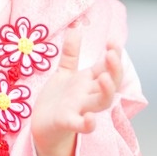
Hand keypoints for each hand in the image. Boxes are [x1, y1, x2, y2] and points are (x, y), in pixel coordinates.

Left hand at [31, 27, 122, 155]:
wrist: (41, 126)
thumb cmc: (57, 100)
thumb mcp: (64, 73)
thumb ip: (71, 53)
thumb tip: (76, 29)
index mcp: (88, 82)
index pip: (107, 67)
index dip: (114, 54)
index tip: (113, 40)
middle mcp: (88, 95)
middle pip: (110, 83)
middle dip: (115, 69)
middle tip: (112, 53)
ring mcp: (79, 109)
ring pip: (101, 102)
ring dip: (107, 91)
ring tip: (105, 77)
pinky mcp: (66, 122)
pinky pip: (80, 125)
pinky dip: (87, 124)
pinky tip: (90, 119)